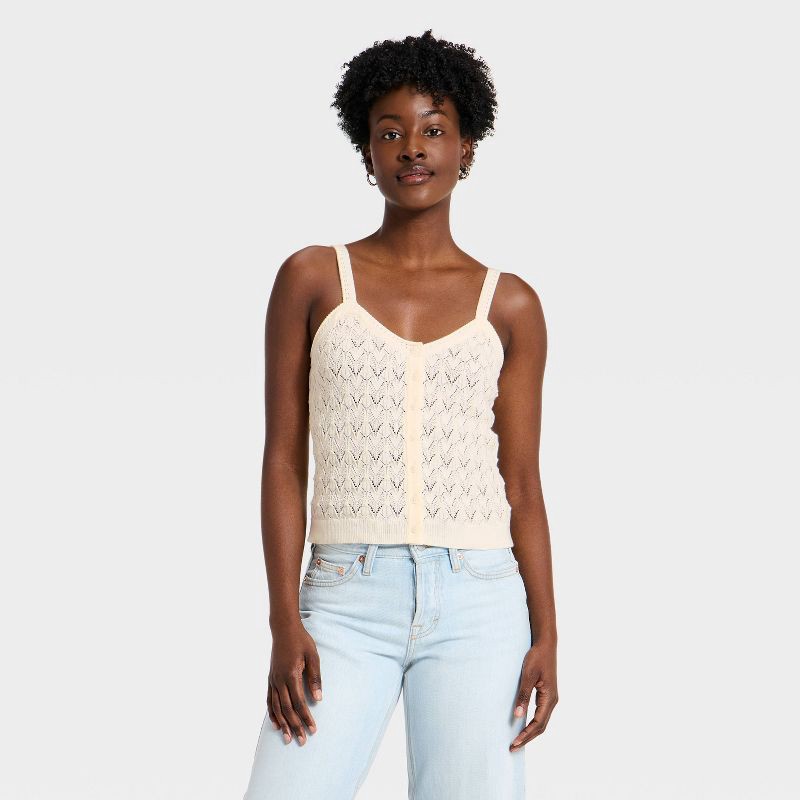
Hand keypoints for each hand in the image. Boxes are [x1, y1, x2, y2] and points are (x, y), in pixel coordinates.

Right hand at [267, 622, 323, 745]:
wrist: (283, 629)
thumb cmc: (301, 641)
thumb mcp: (313, 656)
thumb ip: (315, 677)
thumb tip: (318, 699)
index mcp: (291, 674)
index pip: (299, 702)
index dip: (306, 717)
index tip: (313, 729)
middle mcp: (279, 680)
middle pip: (287, 709)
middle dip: (295, 726)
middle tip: (302, 740)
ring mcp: (273, 680)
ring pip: (277, 708)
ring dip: (283, 724)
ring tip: (288, 738)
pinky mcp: (270, 679)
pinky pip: (269, 700)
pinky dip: (272, 714)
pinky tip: (276, 724)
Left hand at [510, 638, 557, 750]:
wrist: (545, 644)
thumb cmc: (537, 657)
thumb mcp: (527, 675)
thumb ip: (523, 695)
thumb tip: (518, 716)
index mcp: (549, 698)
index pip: (538, 724)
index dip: (526, 735)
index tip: (514, 743)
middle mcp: (552, 701)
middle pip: (541, 727)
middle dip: (527, 738)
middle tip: (513, 747)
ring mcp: (550, 698)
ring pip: (541, 721)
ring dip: (530, 732)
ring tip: (517, 740)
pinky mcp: (546, 694)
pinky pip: (540, 714)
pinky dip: (532, 723)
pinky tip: (523, 724)